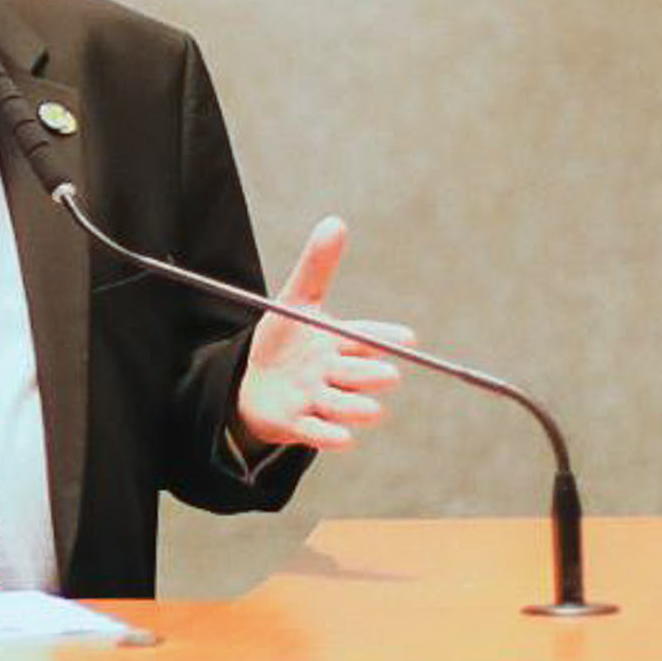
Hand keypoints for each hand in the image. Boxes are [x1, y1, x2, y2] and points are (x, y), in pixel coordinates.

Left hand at [235, 217, 413, 450]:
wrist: (254, 385)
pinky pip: (315, 431)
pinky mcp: (298, 424)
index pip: (365, 337)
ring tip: (374, 410)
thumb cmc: (284, 342)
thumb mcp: (295, 302)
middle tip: (390, 375)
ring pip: (341, 405)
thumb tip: (335, 222)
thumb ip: (316, 267)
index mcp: (338, 343)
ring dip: (356, 408)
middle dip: (372, 375)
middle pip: (357, 373)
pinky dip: (329, 436)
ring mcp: (317, 400)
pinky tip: (344, 438)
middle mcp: (333, 374)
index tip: (406, 338)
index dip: (385, 337)